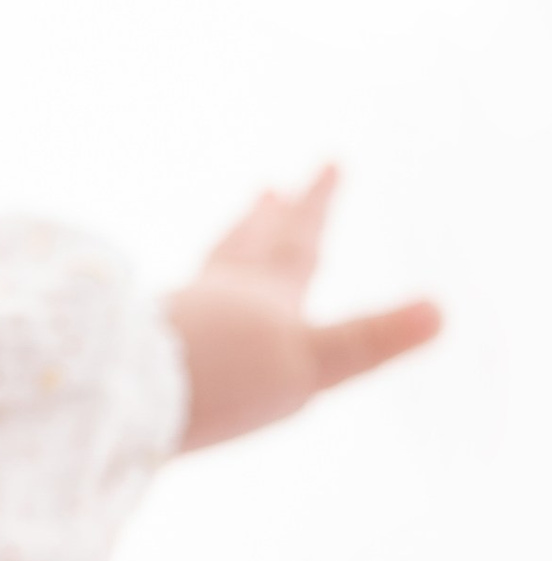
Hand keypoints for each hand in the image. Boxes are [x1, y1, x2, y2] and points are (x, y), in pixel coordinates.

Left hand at [167, 166, 439, 452]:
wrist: (120, 397)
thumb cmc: (223, 378)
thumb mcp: (313, 363)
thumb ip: (371, 338)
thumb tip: (439, 309)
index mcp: (268, 297)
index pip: (299, 242)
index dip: (316, 206)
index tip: (326, 163)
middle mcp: (220, 296)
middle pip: (251, 246)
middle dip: (272, 218)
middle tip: (269, 187)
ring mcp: (178, 317)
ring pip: (210, 268)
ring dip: (231, 244)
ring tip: (237, 226)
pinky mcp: (144, 347)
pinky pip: (175, 307)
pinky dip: (190, 296)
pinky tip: (176, 312)